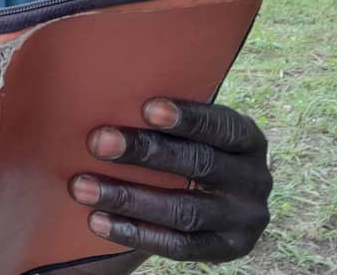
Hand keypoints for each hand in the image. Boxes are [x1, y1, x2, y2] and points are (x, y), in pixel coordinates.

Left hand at [68, 98, 271, 262]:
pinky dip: (135, 233)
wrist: (217, 199)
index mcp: (248, 139)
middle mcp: (254, 179)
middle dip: (145, 153)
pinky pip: (179, 247)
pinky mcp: (226, 250)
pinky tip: (96, 220)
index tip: (145, 108)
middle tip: (97, 142)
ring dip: (128, 198)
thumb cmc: (188, 145)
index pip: (221, 126)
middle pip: (199, 164)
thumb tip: (104, 85)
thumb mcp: (193, 127)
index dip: (186, 118)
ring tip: (82, 186)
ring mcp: (243, 219)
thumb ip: (165, 113)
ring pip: (184, 211)